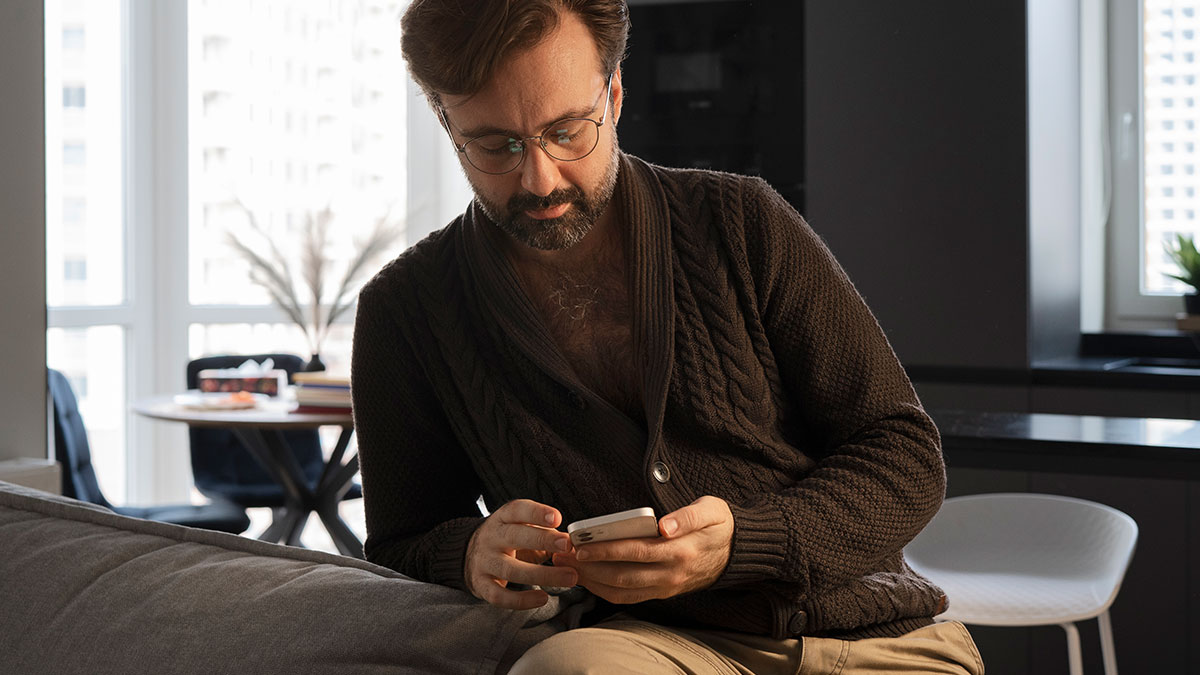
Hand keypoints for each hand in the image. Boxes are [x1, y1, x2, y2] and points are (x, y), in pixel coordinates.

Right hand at [464, 499, 578, 609]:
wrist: (468, 555)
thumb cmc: (508, 540)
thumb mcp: (521, 528)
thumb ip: (546, 533)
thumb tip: (575, 545)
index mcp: (503, 519)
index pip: (517, 510)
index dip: (536, 513)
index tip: (557, 518)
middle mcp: (491, 538)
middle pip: (515, 536)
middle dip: (542, 539)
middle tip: (567, 544)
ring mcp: (484, 562)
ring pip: (511, 569)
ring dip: (542, 575)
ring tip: (570, 578)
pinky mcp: (481, 585)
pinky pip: (500, 596)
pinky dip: (521, 600)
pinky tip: (542, 599)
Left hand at [553, 496, 732, 603]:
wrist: (737, 551)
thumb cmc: (719, 524)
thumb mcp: (711, 510)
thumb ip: (687, 516)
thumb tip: (663, 526)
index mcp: (681, 551)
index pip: (636, 552)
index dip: (606, 551)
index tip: (581, 546)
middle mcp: (671, 574)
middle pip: (622, 575)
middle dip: (589, 567)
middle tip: (563, 555)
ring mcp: (666, 587)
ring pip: (622, 590)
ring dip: (592, 581)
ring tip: (568, 567)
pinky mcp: (663, 592)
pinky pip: (629, 597)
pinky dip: (605, 591)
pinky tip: (588, 579)